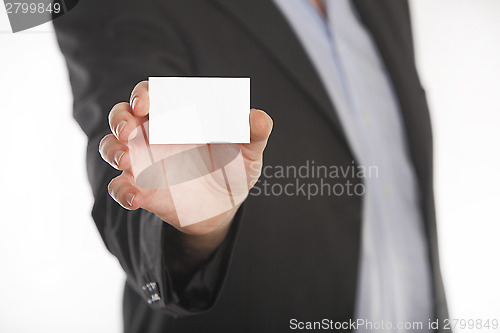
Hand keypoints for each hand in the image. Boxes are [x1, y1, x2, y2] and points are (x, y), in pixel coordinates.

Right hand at [99, 81, 272, 239]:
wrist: (226, 207)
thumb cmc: (234, 169)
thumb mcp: (249, 152)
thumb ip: (254, 134)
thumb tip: (258, 118)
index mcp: (179, 117)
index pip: (154, 95)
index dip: (145, 93)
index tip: (146, 102)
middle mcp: (155, 135)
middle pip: (123, 116)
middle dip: (120, 118)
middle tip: (128, 130)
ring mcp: (145, 163)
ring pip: (112, 148)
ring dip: (113, 151)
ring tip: (126, 160)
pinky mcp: (143, 190)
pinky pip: (120, 188)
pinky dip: (122, 191)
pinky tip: (136, 197)